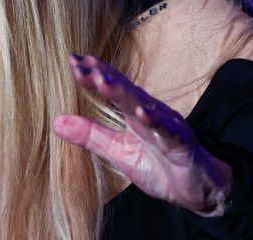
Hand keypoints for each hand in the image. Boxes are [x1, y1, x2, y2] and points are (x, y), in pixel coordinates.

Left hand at [51, 55, 232, 215]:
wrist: (197, 191)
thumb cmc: (158, 166)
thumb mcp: (117, 151)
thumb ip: (89, 135)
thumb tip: (55, 121)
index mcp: (133, 113)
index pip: (112, 87)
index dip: (93, 73)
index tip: (72, 60)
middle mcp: (150, 113)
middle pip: (125, 90)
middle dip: (103, 76)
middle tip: (82, 65)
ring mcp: (167, 127)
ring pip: (144, 105)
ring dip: (124, 92)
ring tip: (103, 81)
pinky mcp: (182, 145)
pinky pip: (169, 132)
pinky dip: (156, 122)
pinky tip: (142, 114)